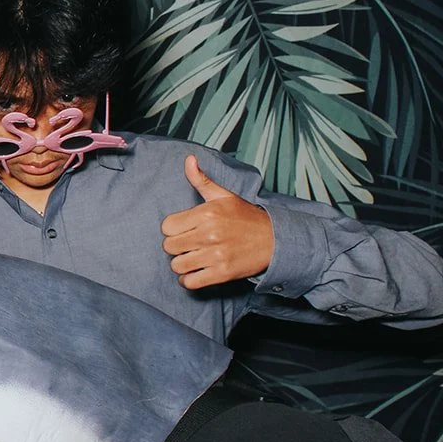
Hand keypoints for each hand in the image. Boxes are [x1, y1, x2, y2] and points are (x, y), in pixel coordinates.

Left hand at [160, 155, 273, 289]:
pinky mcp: (222, 273)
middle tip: (188, 245)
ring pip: (177, 265)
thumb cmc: (245, 217)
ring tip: (191, 258)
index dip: (172, 229)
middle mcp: (209, 234)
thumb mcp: (224, 196)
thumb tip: (189, 159)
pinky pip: (191, 282)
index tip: (183, 230)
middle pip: (169, 247)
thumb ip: (201, 180)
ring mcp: (216, 255)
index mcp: (207, 214)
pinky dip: (188, 280)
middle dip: (176, 246)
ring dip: (182, 264)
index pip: (167, 226)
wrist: (275, 240)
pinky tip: (195, 273)